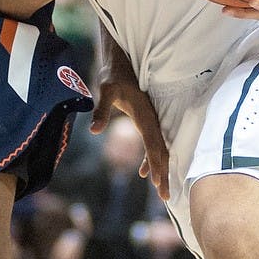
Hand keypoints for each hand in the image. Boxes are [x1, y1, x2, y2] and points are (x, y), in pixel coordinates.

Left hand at [91, 72, 169, 201]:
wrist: (120, 61)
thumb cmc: (113, 74)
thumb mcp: (106, 90)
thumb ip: (102, 110)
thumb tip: (94, 131)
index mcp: (145, 115)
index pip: (153, 144)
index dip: (156, 164)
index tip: (158, 184)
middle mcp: (151, 119)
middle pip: (161, 150)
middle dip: (163, 173)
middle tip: (164, 197)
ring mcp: (151, 119)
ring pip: (160, 148)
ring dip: (160, 168)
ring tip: (159, 190)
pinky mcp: (146, 119)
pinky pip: (153, 142)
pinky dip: (151, 158)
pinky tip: (142, 172)